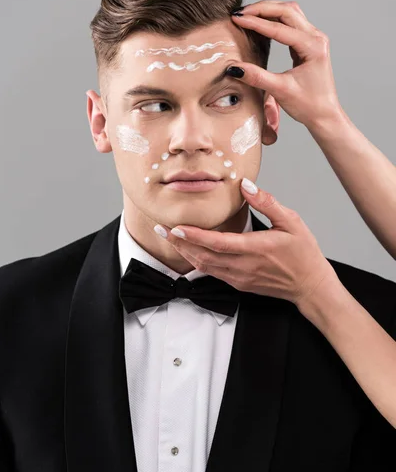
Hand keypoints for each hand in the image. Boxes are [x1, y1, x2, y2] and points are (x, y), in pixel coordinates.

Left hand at [154, 179, 337, 309]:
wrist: (311, 286)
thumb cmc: (303, 254)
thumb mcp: (291, 222)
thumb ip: (267, 202)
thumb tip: (246, 185)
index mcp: (254, 248)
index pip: (216, 242)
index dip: (193, 235)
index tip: (175, 227)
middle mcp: (243, 266)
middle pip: (202, 256)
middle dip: (179, 243)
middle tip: (161, 230)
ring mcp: (239, 278)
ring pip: (204, 266)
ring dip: (184, 253)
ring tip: (169, 238)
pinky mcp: (239, 284)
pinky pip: (212, 273)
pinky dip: (197, 262)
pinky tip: (189, 252)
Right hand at [228, 0, 342, 126]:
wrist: (324, 115)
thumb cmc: (308, 105)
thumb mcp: (280, 91)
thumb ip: (257, 77)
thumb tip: (234, 68)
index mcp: (312, 47)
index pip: (279, 28)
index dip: (255, 22)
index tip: (236, 19)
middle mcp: (316, 37)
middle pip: (286, 11)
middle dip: (261, 9)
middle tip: (239, 13)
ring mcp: (313, 38)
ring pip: (289, 13)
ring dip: (268, 10)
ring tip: (247, 14)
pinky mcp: (308, 43)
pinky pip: (290, 23)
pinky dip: (274, 19)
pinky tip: (260, 23)